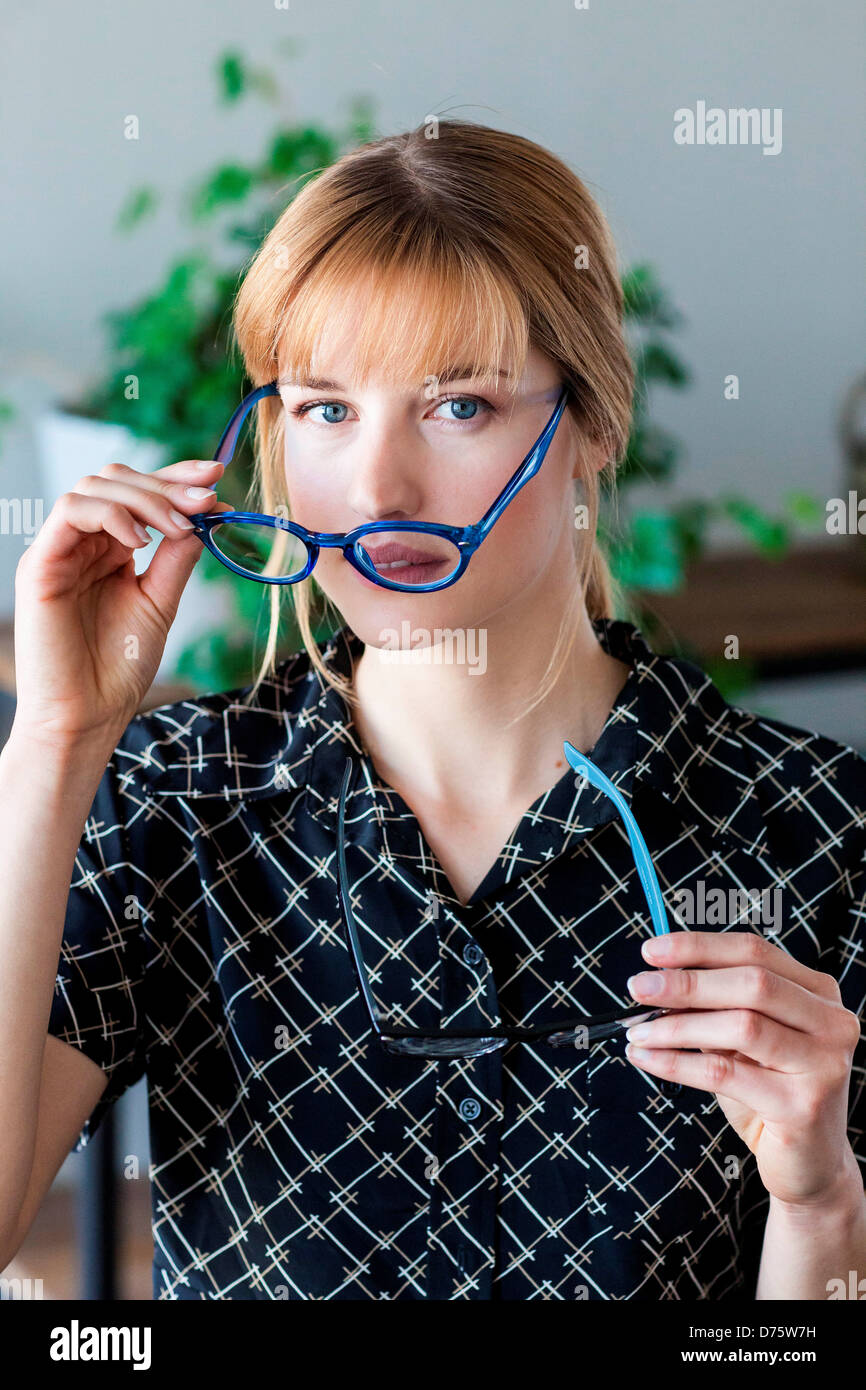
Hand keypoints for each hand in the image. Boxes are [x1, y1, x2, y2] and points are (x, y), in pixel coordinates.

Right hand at [13, 457, 232, 747]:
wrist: (88, 714)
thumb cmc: (118, 668)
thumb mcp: (160, 602)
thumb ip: (176, 558)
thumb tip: (205, 515)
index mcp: (111, 549)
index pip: (139, 492)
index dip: (176, 475)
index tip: (216, 475)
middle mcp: (84, 543)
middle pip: (118, 479)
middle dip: (167, 484)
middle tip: (207, 502)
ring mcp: (60, 550)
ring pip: (94, 487)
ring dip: (144, 498)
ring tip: (179, 528)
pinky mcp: (41, 563)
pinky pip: (70, 512)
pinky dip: (110, 515)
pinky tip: (140, 541)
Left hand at [624, 931, 862, 1207]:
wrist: (809, 1164)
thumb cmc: (770, 1093)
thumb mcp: (743, 1041)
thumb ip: (714, 1006)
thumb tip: (656, 979)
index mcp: (817, 993)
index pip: (755, 951)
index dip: (699, 947)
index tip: (652, 951)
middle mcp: (831, 1022)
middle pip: (752, 983)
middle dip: (687, 982)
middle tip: (638, 987)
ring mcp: (823, 1063)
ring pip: (741, 1026)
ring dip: (677, 1026)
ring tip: (638, 1030)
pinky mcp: (802, 1105)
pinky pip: (726, 1074)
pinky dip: (677, 1063)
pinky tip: (648, 1058)